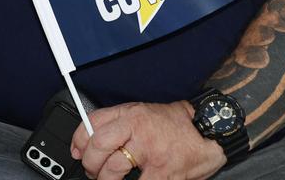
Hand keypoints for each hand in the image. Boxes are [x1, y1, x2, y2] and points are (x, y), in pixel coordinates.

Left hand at [70, 101, 225, 179]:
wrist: (208, 128)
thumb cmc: (173, 124)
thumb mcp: (141, 113)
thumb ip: (116, 123)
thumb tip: (88, 138)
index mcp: (129, 114)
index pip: (92, 124)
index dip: (78, 141)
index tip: (77, 152)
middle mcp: (136, 129)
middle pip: (98, 146)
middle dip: (90, 163)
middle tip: (92, 171)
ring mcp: (149, 150)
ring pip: (112, 169)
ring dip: (105, 179)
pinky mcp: (163, 170)